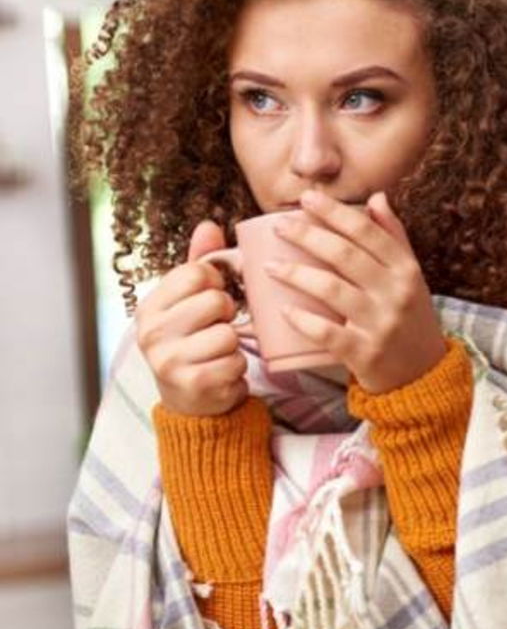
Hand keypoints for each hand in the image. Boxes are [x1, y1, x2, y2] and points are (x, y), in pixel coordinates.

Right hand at [135, 221, 248, 415]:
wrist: (189, 403)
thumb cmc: (193, 344)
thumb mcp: (189, 302)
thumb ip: (199, 264)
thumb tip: (209, 225)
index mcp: (150, 306)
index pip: (196, 273)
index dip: (216, 283)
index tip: (213, 298)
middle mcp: (151, 332)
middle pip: (215, 301)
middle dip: (227, 314)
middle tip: (216, 328)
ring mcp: (169, 360)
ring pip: (228, 333)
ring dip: (233, 345)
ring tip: (218, 353)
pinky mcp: (193, 383)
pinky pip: (235, 361)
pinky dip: (236, 367)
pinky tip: (221, 372)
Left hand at [266, 189, 446, 393]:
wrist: (423, 373)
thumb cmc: (409, 318)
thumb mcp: (410, 277)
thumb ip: (394, 237)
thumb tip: (376, 197)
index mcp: (406, 270)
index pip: (368, 232)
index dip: (335, 212)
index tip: (306, 199)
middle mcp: (395, 293)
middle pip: (345, 255)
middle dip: (308, 235)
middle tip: (279, 226)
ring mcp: (381, 324)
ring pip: (331, 290)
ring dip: (296, 274)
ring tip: (270, 266)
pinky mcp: (365, 353)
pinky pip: (328, 333)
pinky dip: (304, 320)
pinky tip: (284, 309)